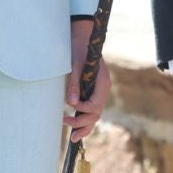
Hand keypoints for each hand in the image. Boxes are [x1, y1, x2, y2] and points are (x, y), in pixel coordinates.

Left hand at [64, 19, 110, 142]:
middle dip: (83, 124)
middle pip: (96, 113)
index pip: (95, 105)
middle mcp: (103, 89)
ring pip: (95, 114)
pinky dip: (85, 118)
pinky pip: (91, 108)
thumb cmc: (79, 48)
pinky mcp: (92, 90)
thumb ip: (74, 84)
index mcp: (102, 83)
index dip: (82, 111)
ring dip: (85, 126)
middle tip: (69, 130)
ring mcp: (99, 90)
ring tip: (74, 137)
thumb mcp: (75, 64)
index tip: (69, 109)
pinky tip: (76, 126)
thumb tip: (71, 103)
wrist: (83, 35)